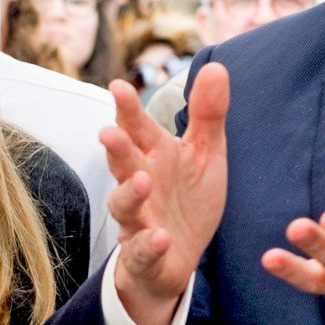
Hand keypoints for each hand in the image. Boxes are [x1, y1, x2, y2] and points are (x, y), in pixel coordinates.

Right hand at [104, 64, 227, 324]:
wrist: (177, 259)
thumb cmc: (185, 200)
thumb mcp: (204, 155)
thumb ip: (207, 115)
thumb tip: (215, 65)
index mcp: (154, 156)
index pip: (137, 127)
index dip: (127, 109)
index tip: (119, 87)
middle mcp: (140, 185)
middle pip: (123, 163)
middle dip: (116, 149)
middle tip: (109, 131)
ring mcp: (138, 221)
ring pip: (125, 207)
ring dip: (130, 195)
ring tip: (141, 181)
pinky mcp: (146, 257)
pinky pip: (142, 252)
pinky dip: (149, 246)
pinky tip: (160, 238)